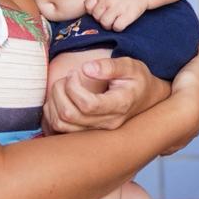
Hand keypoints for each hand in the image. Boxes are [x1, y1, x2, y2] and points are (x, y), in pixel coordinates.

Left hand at [43, 57, 169, 132]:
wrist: (147, 99)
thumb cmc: (137, 80)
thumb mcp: (130, 66)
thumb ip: (110, 66)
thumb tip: (87, 69)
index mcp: (120, 105)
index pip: (88, 105)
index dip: (74, 87)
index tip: (76, 72)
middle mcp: (108, 123)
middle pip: (70, 115)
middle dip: (61, 91)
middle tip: (68, 77)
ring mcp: (97, 131)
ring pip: (61, 124)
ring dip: (54, 102)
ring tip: (64, 86)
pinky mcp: (87, 133)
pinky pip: (58, 129)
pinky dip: (52, 113)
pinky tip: (61, 98)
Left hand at [85, 0, 148, 31]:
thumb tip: (89, 11)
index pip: (88, 7)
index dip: (93, 11)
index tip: (101, 10)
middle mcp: (108, 0)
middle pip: (96, 17)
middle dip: (102, 19)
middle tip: (110, 17)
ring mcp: (118, 7)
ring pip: (105, 23)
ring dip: (109, 25)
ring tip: (114, 21)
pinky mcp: (129, 14)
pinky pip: (117, 27)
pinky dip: (118, 27)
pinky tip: (122, 22)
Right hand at [162, 37, 198, 153]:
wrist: (182, 114)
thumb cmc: (191, 88)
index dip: (196, 86)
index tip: (185, 82)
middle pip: (194, 109)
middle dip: (185, 105)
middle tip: (171, 98)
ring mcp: (190, 131)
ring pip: (184, 125)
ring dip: (176, 121)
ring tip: (162, 114)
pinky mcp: (176, 142)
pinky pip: (171, 137)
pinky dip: (167, 134)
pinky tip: (158, 131)